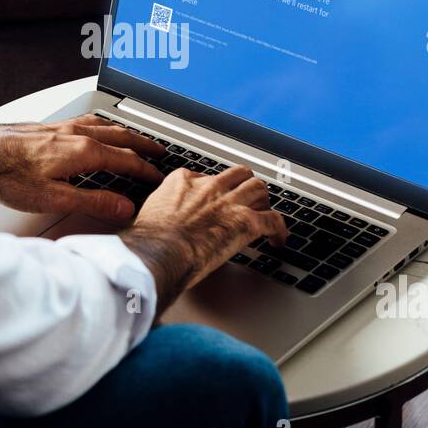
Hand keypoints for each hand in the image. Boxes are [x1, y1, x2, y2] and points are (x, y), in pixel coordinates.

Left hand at [0, 115, 166, 220]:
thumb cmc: (9, 175)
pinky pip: (88, 121)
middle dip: (143, 145)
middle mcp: (77, 134)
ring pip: (105, 126)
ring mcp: (63, 127)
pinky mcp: (49, 126)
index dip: (146, 170)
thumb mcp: (55, 199)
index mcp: (84, 152)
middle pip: (121, 137)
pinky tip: (96, 129)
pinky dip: (104, 126)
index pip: (127, 160)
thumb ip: (93, 202)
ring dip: (126, 133)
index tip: (158, 177)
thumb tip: (124, 207)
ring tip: (135, 138)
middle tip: (159, 151)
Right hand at [121, 166, 287, 312]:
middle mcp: (209, 187)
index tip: (213, 201)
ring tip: (264, 214)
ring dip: (263, 201)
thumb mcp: (147, 215)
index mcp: (182, 181)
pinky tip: (279, 240)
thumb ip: (159, 213)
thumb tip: (154, 227)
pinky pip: (274, 220)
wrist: (157, 253)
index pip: (206, 177)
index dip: (213, 189)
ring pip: (259, 188)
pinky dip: (280, 230)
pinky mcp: (245, 222)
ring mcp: (229, 202)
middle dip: (244, 186)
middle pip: (238, 175)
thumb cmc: (148, 242)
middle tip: (245, 201)